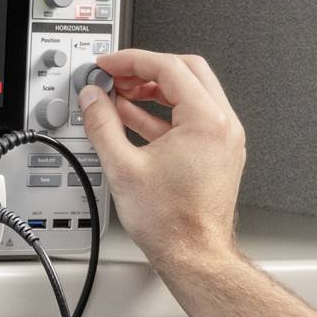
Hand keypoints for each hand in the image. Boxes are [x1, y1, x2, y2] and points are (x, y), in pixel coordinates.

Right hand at [79, 47, 247, 269]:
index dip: (132, 60)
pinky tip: (134, 119)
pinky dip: (164, 113)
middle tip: (116, 76)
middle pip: (185, 71)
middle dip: (146, 69)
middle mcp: (222, 124)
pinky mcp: (218, 154)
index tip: (108, 65)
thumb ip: (102, 124)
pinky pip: (191, 118)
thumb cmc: (172, 223)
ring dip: (154, 90)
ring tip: (120, 97)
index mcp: (206, 120)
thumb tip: (93, 99)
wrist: (194, 256)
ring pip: (190, 93)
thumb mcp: (123, 167)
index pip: (168, 67)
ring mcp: (223, 139)